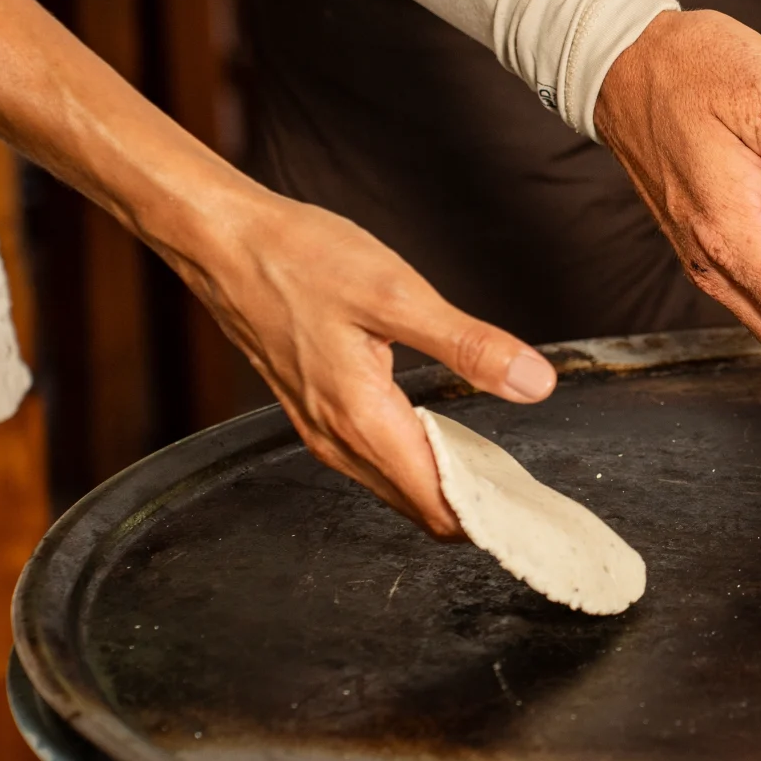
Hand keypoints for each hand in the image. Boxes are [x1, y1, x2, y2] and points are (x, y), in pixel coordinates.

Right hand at [172, 189, 558, 535]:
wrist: (225, 243)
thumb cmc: (299, 260)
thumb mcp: (397, 294)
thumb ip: (468, 345)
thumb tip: (533, 382)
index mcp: (362, 419)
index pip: (438, 504)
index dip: (489, 517)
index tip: (535, 516)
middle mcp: (337, 438)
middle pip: (418, 506)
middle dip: (475, 511)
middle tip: (530, 496)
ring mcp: (320, 428)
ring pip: (394, 487)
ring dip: (444, 489)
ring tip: (500, 475)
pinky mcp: (314, 410)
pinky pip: (373, 460)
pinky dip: (414, 463)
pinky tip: (442, 438)